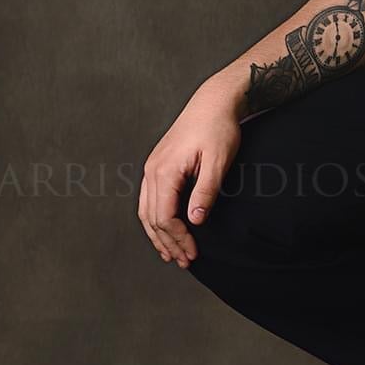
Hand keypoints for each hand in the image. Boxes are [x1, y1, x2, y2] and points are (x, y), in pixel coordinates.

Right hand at [138, 77, 242, 267]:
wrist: (213, 103)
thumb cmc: (219, 129)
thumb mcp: (218, 161)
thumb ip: (206, 190)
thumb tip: (194, 220)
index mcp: (165, 170)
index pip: (164, 216)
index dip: (177, 238)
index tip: (193, 253)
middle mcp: (152, 170)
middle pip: (151, 218)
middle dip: (167, 242)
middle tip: (185, 261)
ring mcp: (152, 167)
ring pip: (146, 211)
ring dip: (158, 235)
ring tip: (172, 254)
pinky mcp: (158, 166)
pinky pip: (150, 199)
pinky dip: (155, 219)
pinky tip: (165, 230)